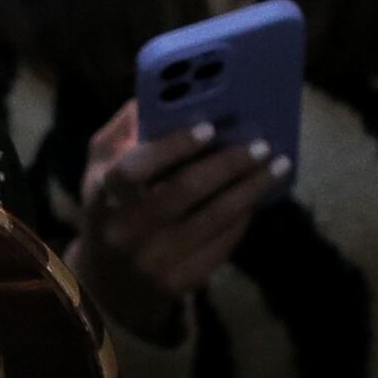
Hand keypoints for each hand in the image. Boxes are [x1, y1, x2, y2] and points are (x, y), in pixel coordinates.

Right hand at [76, 99, 282, 341]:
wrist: (108, 284)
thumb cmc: (109, 209)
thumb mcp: (99, 169)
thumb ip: (123, 131)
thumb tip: (159, 93)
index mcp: (102, 195)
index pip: (134, 169)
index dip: (172, 147)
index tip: (208, 127)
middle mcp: (124, 231)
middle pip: (182, 193)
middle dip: (227, 164)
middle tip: (261, 143)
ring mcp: (152, 262)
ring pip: (212, 221)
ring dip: (249, 190)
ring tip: (277, 165)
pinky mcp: (178, 283)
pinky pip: (221, 246)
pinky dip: (243, 218)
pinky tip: (258, 196)